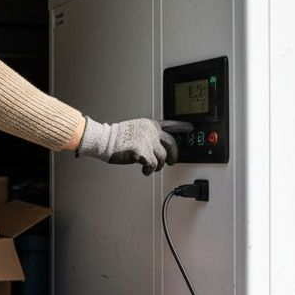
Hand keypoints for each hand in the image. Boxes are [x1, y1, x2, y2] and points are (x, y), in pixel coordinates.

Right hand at [78, 118, 193, 174]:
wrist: (104, 139)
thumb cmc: (116, 137)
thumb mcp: (135, 129)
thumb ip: (148, 135)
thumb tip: (157, 148)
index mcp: (150, 125)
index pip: (170, 124)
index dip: (182, 127)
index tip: (191, 128)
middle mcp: (151, 131)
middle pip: (171, 144)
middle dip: (174, 155)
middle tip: (172, 161)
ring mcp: (148, 140)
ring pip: (162, 157)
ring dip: (156, 165)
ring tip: (149, 166)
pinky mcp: (143, 151)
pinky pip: (152, 165)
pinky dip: (149, 169)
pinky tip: (143, 169)